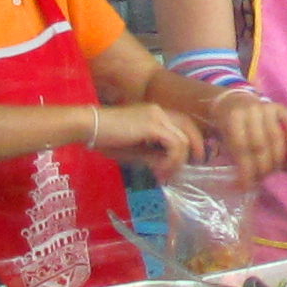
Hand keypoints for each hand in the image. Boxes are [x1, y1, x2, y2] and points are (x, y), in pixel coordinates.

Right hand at [85, 102, 199, 174]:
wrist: (90, 126)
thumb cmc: (106, 138)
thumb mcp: (135, 150)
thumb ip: (153, 155)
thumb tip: (168, 166)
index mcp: (156, 113)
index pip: (183, 123)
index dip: (192, 140)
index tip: (190, 160)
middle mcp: (160, 111)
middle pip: (189, 127)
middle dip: (197, 147)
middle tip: (195, 166)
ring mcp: (157, 116)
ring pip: (183, 139)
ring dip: (178, 161)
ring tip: (165, 175)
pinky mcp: (153, 126)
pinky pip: (174, 145)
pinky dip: (171, 160)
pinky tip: (160, 171)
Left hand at [208, 91, 286, 183]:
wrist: (235, 101)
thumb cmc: (229, 126)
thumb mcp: (224, 138)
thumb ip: (234, 157)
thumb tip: (242, 187)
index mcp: (233, 118)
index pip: (241, 148)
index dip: (246, 169)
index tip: (248, 185)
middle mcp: (251, 110)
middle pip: (260, 144)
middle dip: (263, 166)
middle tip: (263, 179)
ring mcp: (267, 106)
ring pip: (276, 136)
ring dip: (277, 157)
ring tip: (275, 170)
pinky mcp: (280, 106)